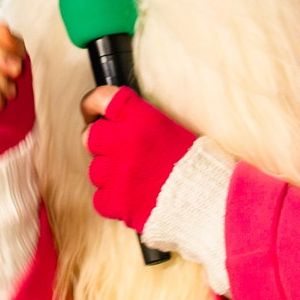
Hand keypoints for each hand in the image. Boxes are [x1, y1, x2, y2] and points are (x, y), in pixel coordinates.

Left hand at [81, 86, 198, 230]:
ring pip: (95, 170)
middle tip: (120, 153)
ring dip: (110, 175)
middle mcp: (125, 142)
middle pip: (90, 136)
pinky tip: (134, 197)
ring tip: (136, 180)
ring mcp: (118, 173)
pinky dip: (113, 200)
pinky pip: (100, 198)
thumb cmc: (193, 165)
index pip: (102, 98)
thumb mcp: (167, 129)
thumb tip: (107, 121)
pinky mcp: (116, 201)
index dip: (92, 105)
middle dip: (102, 145)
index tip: (92, 112)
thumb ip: (135, 122)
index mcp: (141, 119)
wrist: (208, 201)